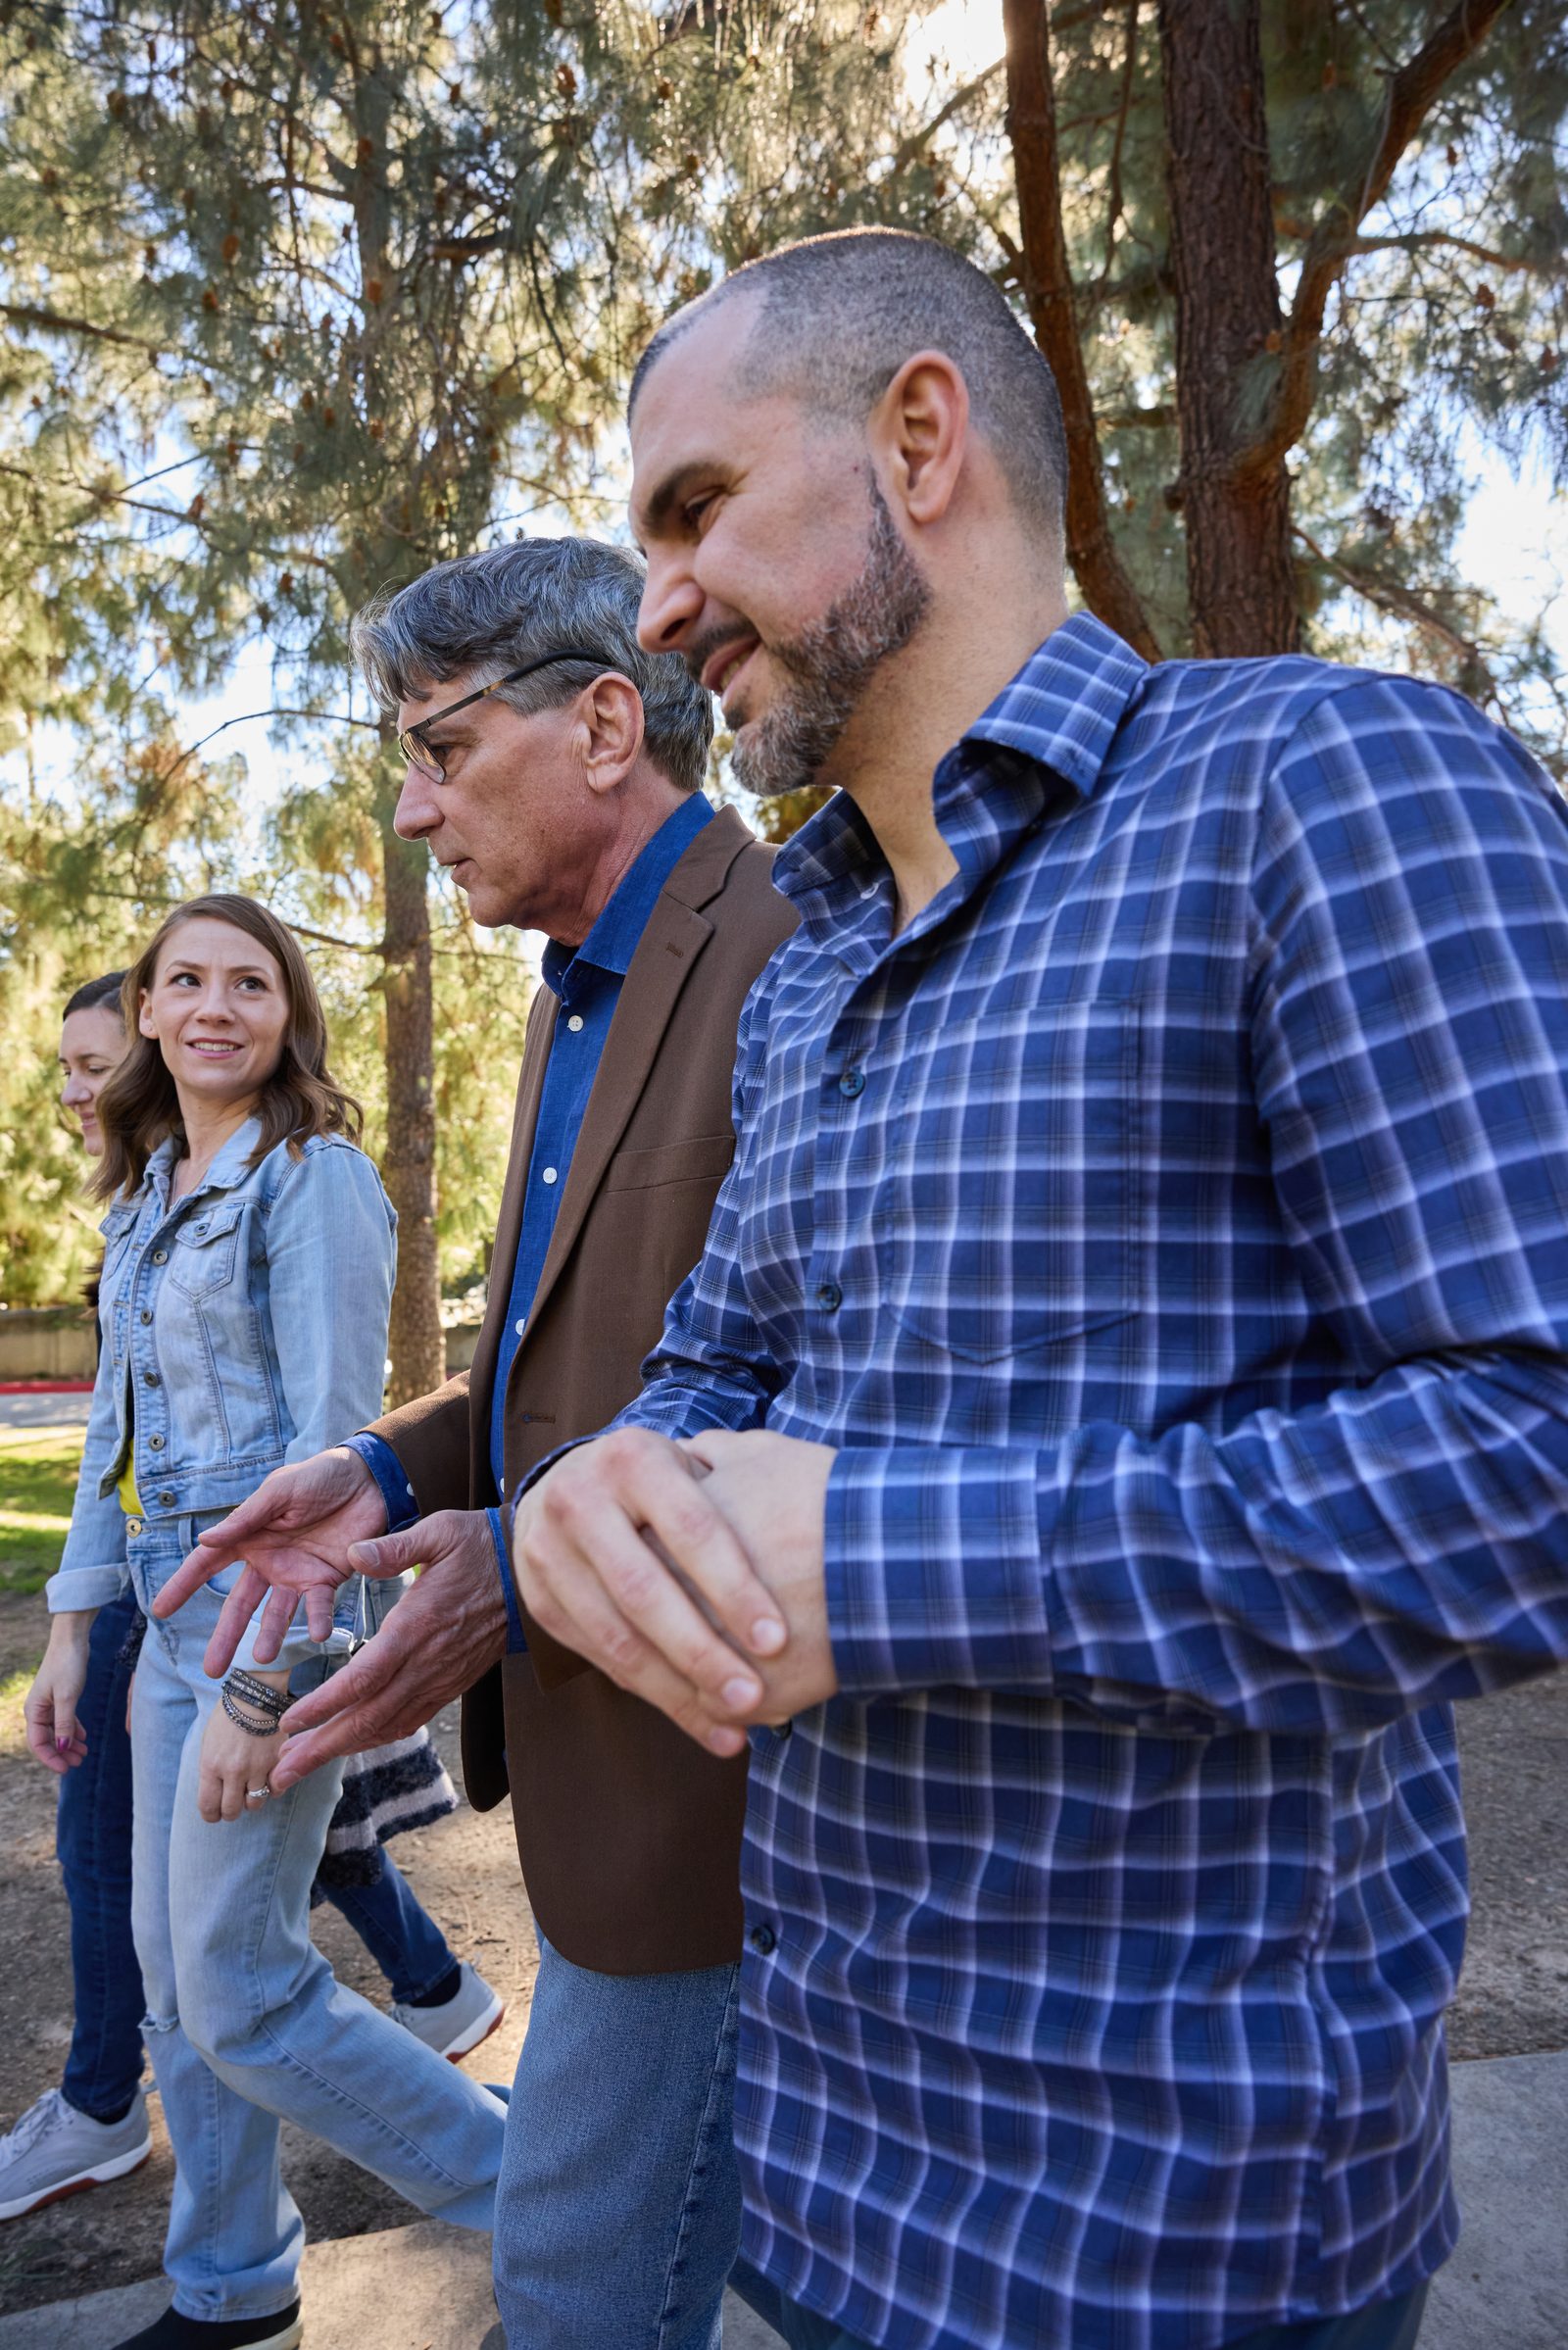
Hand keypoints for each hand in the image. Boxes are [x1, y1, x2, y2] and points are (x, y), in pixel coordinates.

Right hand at [24, 1614, 93, 1773]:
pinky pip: (64, 1719)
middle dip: (62, 1754)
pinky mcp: (60, 1696)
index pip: (39, 1743)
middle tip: (80, 1763)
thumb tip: (63, 1748)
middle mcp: (38, 1709)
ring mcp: (49, 1703)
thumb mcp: (68, 1696)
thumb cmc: (67, 1665)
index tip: (66, 1769)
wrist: (72, 1639)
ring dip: (69, 1743)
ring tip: (84, 1753)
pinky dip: (73, 1729)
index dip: (51, 1758)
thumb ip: (65, 1723)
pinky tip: (84, 1737)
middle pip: (47, 1739)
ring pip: (57, 1730)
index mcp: (34, 1711)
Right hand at [153, 1447, 388, 1674]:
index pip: (207, 1564)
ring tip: (264, 1659)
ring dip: (271, 1636)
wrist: (370, 1479)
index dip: (184, 1585)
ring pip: (277, 1613)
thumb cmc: (320, 1477)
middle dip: (226, 1635)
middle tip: (212, 1669)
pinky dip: (318, 1620)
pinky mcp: (328, 1579)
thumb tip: (205, 1540)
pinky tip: (318, 1635)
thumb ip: (246, 1518)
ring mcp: (297, 1573)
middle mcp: (268, 1561)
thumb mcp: (280, 1492)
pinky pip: (319, 1605)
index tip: (160, 1609)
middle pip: (240, 1604)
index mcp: (248, 1536)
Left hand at [198, 1668, 291, 1821]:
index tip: (214, 1814)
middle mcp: (233, 1771)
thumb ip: (210, 1770)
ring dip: (252, 1800)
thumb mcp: (209, 1743)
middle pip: (232, 1811)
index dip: (211, 1815)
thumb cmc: (228, 1715)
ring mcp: (257, 1767)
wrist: (255, 1693)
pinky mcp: (277, 1761)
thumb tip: (215, 1795)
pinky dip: (272, 1789)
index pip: (208, 1807)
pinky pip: (276, 1790)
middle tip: (233, 1804)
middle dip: (230, 1812)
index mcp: (210, 1765)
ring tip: (251, 1789)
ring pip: (255, 1804)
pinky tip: (267, 1779)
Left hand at [268, 1510, 508, 1794]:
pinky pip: (409, 1721)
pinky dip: (377, 1737)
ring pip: (387, 1726)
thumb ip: (394, 1548)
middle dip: (322, 1747)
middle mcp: (426, 1663)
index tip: (290, 1722)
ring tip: (301, 1764)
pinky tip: (352, 1743)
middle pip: (369, 1717)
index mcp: (416, 1627)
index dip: (325, 1705)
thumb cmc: (480, 1547)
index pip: (364, 1679)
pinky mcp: (450, 1684)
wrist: (527, 1574)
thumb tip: (353, 1552)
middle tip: (281, 1773)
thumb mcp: (438, 1533)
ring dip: (343, 1749)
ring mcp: (440, 1679)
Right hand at [511, 1426, 832, 1755]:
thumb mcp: (691, 1464)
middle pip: (644, 1591)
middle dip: (702, 1651)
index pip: (691, 1530)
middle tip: (753, 1696)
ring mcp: (548, 1551)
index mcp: (633, 1459)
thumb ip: (736, 1486)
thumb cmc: (660, 1482)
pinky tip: (703, 1724)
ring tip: (736, 1725)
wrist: (559, 1485)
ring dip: (678, 1692)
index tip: (778, 1640)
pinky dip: (654, 1697)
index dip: (734, 1588)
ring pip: (616, 1637)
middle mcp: (580, 1500)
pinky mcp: (538, 1598)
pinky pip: (600, 1659)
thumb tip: (825, 1519)